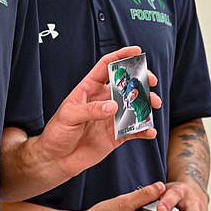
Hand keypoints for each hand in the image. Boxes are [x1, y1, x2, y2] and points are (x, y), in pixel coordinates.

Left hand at [39, 46, 159, 179]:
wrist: (57, 159)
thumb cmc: (57, 132)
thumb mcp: (69, 116)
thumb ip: (91, 110)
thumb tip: (114, 106)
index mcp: (89, 88)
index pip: (107, 66)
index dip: (121, 56)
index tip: (137, 51)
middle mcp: (103, 100)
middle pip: (126, 84)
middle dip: (141, 80)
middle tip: (151, 81)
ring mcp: (111, 117)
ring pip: (134, 106)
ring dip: (146, 104)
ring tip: (154, 105)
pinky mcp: (116, 135)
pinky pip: (134, 130)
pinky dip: (144, 130)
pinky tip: (150, 131)